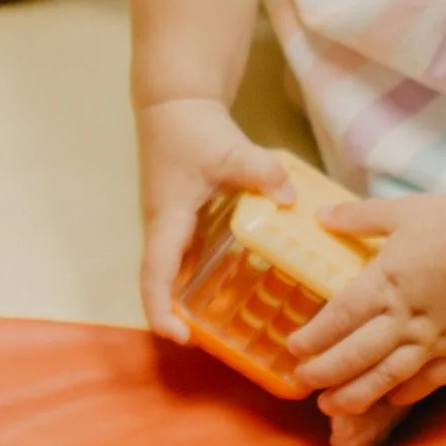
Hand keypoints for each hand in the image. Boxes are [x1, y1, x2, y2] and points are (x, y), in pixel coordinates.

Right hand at [137, 96, 292, 339]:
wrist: (175, 102)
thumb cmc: (192, 128)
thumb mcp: (228, 149)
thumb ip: (260, 170)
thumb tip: (290, 196)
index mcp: (167, 220)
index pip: (155, 276)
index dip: (161, 311)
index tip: (180, 337)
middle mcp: (164, 230)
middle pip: (162, 284)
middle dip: (179, 317)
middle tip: (212, 343)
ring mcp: (172, 225)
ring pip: (175, 273)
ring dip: (190, 300)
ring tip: (226, 324)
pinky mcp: (183, 217)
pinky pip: (189, 256)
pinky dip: (203, 276)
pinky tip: (237, 283)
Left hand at [287, 191, 445, 421]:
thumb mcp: (401, 211)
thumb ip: (358, 217)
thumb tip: (320, 215)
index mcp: (386, 282)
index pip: (338, 318)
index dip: (312, 338)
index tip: (292, 349)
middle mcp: (405, 317)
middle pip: (355, 356)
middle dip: (323, 374)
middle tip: (303, 383)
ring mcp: (434, 339)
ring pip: (387, 377)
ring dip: (355, 394)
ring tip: (331, 406)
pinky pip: (428, 381)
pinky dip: (404, 393)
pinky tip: (388, 399)